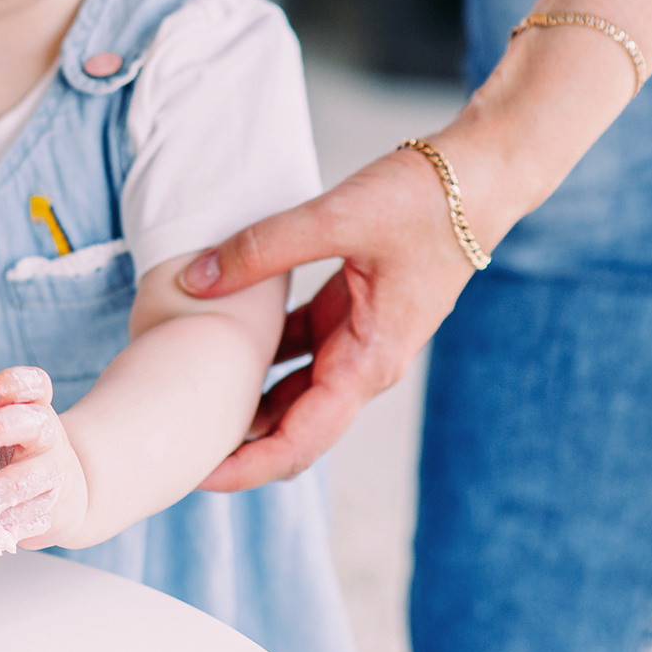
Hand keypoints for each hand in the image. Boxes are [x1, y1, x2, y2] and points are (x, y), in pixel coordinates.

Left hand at [0, 367, 86, 553]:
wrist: (67, 494)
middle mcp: (48, 438)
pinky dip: (12, 525)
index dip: (13, 385)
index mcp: (34, 410)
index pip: (34, 385)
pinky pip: (36, 517)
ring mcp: (54, 474)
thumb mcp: (5, 432)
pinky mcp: (55, 511)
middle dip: (8, 426)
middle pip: (39, 423)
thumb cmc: (18, 457)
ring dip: (4, 489)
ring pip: (36, 476)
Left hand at [181, 138, 499, 489]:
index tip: (194, 474)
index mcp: (367, 362)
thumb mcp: (336, 217)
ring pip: (291, 392)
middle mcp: (363, 365)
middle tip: (174, 444)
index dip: (245, 466)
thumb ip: (263, 248)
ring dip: (245, 402)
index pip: (299, 441)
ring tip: (184, 400)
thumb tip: (195, 280)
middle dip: (236, 445)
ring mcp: (356, 341)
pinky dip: (259, 354)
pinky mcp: (350, 313)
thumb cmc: (423, 201)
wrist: (478, 177)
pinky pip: (296, 349)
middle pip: (291, 429)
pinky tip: (214, 344)